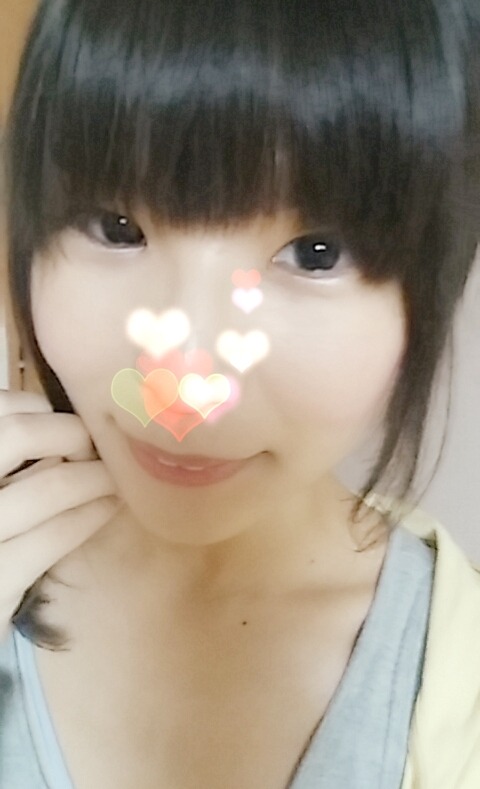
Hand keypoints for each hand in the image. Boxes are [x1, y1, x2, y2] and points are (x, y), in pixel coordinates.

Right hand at [0, 389, 119, 641]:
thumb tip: (56, 421)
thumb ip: (7, 457)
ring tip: (116, 477)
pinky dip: (88, 516)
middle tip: (94, 447)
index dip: (32, 405)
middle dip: (70, 433)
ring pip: (48, 483)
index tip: (60, 417)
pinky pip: (53, 536)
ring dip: (95, 476)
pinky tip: (108, 508)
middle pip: (17, 433)